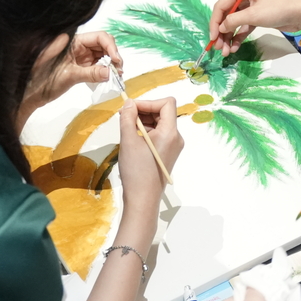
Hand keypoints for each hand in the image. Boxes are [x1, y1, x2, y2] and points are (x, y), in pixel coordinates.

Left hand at [23, 31, 123, 114]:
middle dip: (114, 55)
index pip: (99, 37)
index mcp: (73, 41)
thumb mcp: (69, 76)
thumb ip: (90, 73)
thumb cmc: (43, 81)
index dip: (110, 47)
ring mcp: (81, 56)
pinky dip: (106, 70)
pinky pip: (99, 65)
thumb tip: (109, 72)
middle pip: (104, 45)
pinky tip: (109, 77)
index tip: (116, 60)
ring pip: (103, 55)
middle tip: (118, 70)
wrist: (33, 94)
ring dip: (112, 64)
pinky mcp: (82, 66)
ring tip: (116, 75)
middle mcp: (79, 46)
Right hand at [118, 97, 179, 213]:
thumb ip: (128, 118)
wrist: (143, 198)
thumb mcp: (128, 140)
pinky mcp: (167, 153)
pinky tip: (132, 137)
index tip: (131, 108)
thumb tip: (128, 103)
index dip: (148, 102)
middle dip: (144, 110)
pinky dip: (146, 131)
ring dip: (143, 120)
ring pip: (160, 123)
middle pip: (163, 112)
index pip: (166, 103)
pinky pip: (158, 134)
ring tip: (126, 127)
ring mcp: (173, 146)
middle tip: (124, 115)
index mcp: (171, 132)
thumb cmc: (137, 171)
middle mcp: (176, 138)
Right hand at [207, 0, 300, 52]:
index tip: (213, 37)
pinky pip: (244, 27)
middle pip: (227, 16)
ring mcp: (251, 7)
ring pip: (234, 23)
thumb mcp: (254, 14)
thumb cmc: (279, 8)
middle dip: (222, 32)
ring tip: (226, 52)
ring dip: (229, 37)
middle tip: (219, 49)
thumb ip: (234, 21)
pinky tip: (235, 47)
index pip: (221, 6)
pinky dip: (239, 37)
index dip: (215, 22)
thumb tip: (220, 28)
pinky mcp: (258, 17)